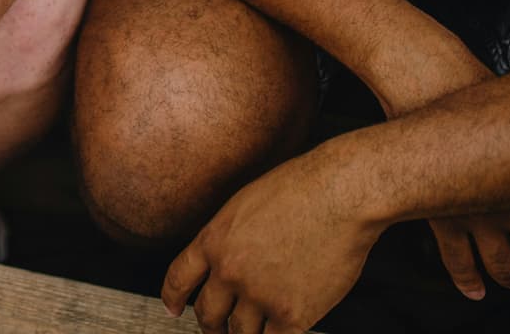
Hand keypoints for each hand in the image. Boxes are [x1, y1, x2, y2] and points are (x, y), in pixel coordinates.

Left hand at [162, 146, 380, 333]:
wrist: (337, 196)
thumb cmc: (298, 190)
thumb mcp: (242, 205)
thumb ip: (227, 238)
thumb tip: (223, 260)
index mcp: (213, 240)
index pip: (178, 278)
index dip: (172, 298)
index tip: (173, 309)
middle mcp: (229, 271)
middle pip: (208, 313)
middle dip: (211, 326)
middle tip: (217, 330)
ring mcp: (259, 295)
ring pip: (241, 333)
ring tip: (252, 333)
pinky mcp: (292, 313)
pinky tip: (281, 332)